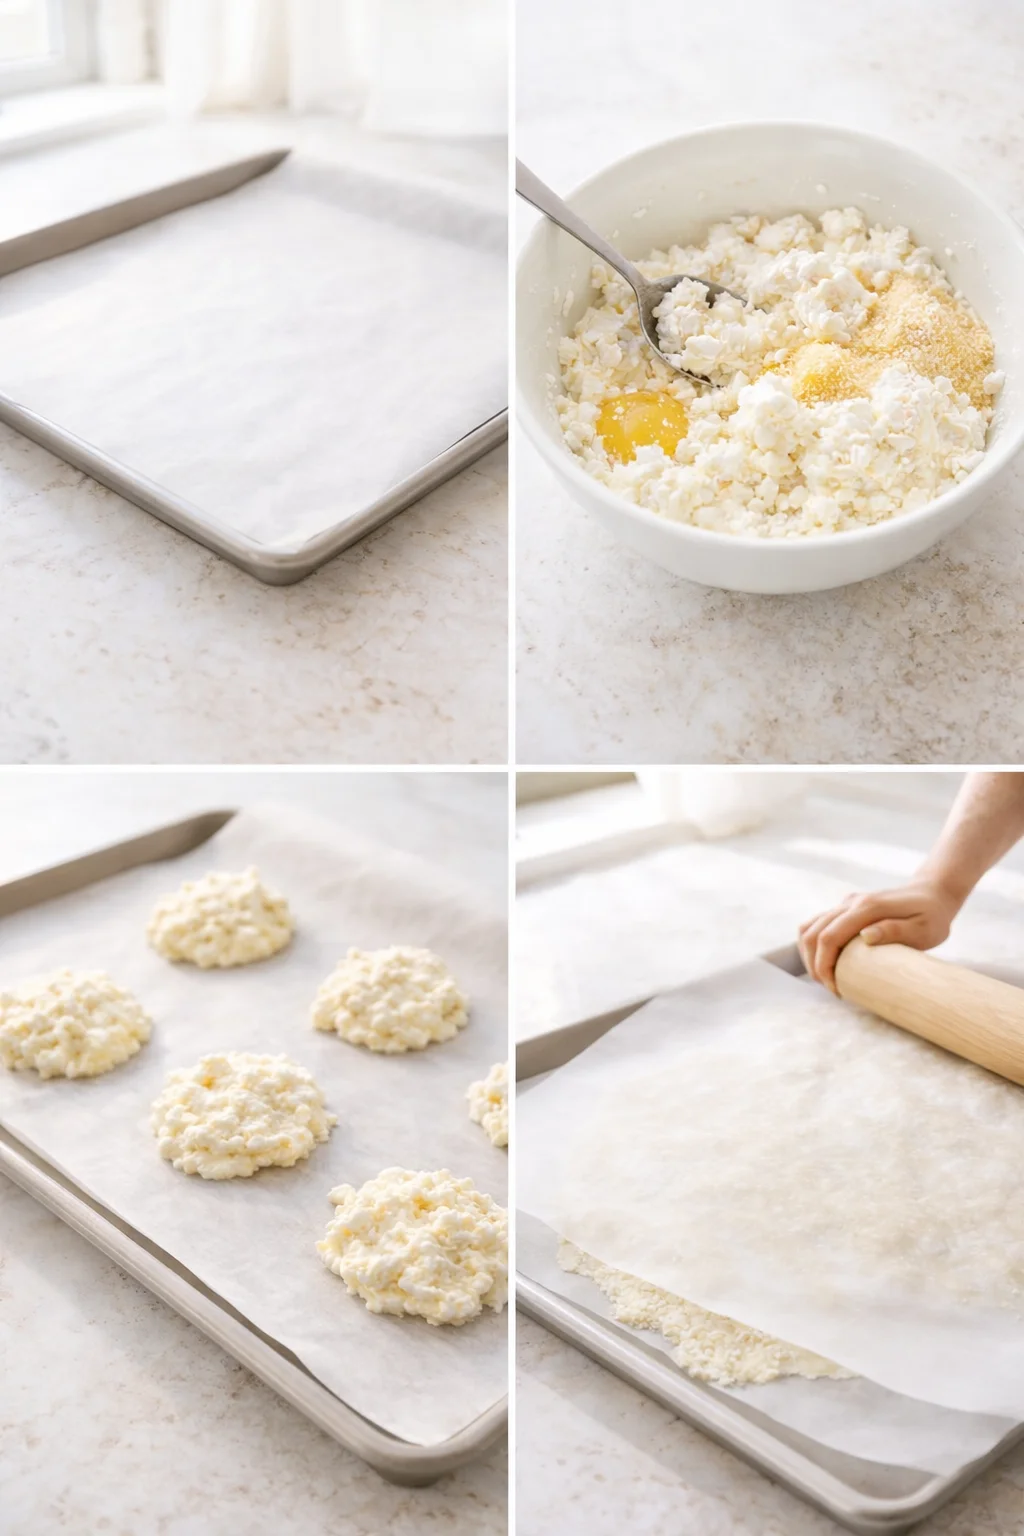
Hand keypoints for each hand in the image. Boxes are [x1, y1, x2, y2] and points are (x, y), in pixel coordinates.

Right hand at [798, 880, 961, 993]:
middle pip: (812, 933)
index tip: (836, 989)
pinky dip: (814, 944)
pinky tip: (827, 961)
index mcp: (867, 907)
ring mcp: (846, 903)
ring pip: (809, 927)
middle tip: (831, 988)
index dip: (824, 966)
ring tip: (826, 977)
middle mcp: (851, 902)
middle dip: (814, 965)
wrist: (932, 893)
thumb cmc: (932, 916)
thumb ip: (895, 930)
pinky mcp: (846, 907)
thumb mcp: (924, 929)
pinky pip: (817, 924)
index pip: (829, 937)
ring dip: (809, 955)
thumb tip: (865, 936)